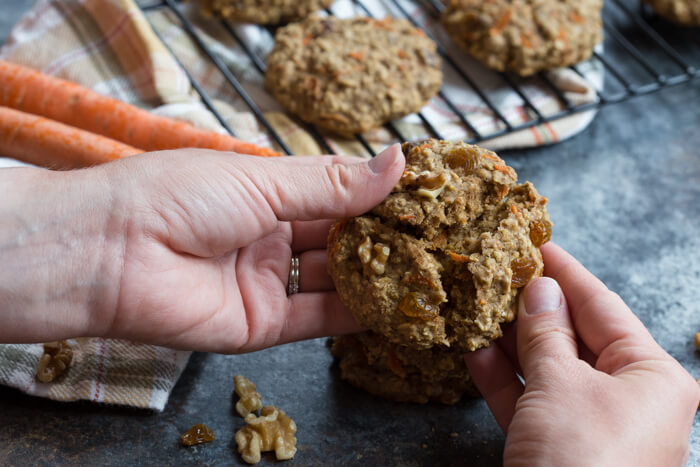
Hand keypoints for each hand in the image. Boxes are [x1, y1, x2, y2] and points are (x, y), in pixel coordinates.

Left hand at [0, 145, 403, 352]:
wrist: (111, 255)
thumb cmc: (177, 197)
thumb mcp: (264, 181)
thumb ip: (333, 184)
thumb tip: (397, 162)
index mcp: (265, 194)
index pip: (334, 194)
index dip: (375, 196)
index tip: (421, 196)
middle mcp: (269, 238)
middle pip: (338, 240)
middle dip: (382, 240)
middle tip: (433, 239)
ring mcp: (267, 282)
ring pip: (334, 282)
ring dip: (376, 278)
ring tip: (426, 273)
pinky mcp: (262, 324)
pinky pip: (318, 320)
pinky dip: (355, 315)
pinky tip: (393, 306)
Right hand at [464, 243, 699, 466]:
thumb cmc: (580, 460)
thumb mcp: (560, 384)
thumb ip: (545, 332)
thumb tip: (539, 287)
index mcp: (652, 376)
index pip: (604, 307)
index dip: (567, 273)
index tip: (536, 243)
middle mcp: (628, 399)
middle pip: (574, 337)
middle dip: (533, 307)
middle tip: (499, 272)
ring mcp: (591, 425)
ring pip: (547, 370)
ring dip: (511, 342)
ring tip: (479, 306)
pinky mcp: (558, 449)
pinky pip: (531, 403)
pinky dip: (504, 380)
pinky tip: (475, 352)